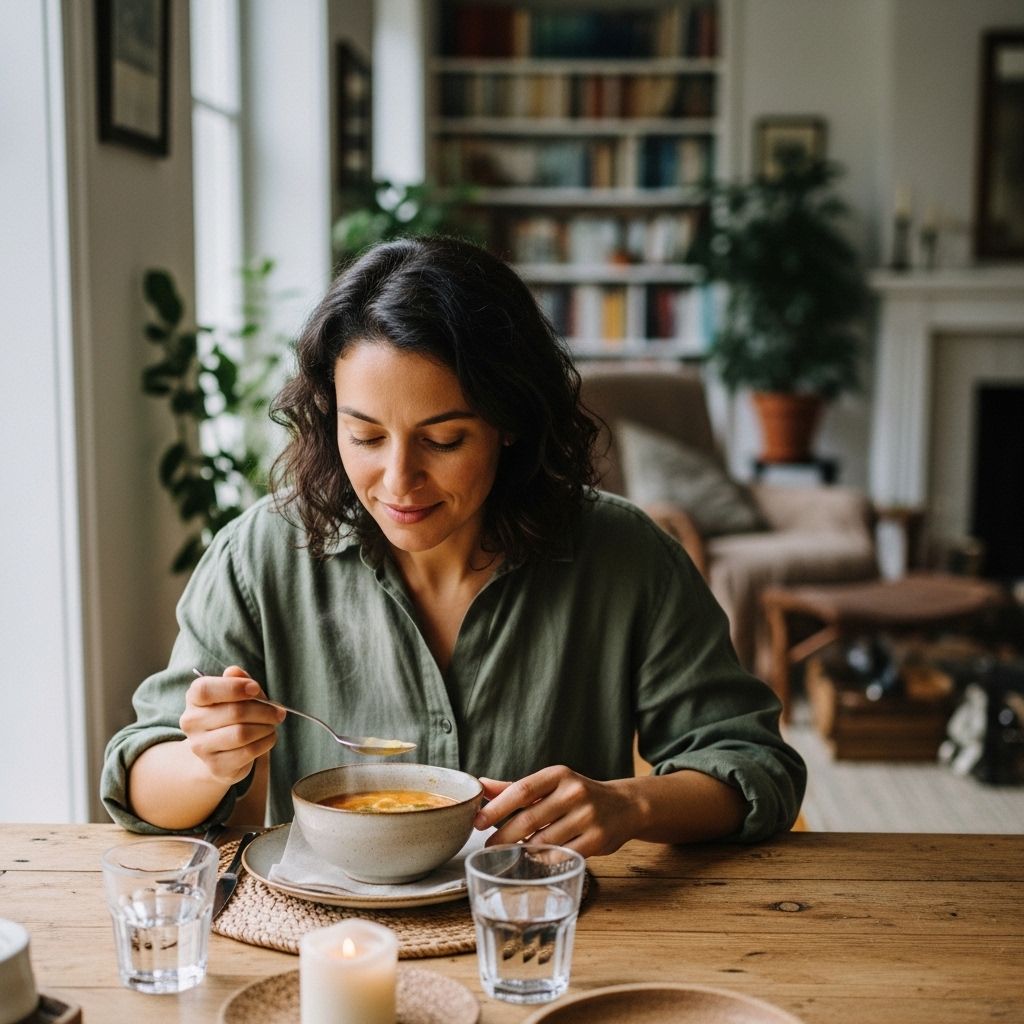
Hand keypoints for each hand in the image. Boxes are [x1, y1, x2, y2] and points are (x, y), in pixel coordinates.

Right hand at [180, 666, 284, 786]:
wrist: (219, 752)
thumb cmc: (231, 715)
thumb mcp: (235, 693)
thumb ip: (238, 680)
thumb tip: (234, 671)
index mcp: (194, 699)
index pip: (206, 690)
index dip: (234, 687)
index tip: (256, 688)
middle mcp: (192, 722)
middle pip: (234, 712)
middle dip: (264, 710)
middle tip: (278, 712)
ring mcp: (201, 747)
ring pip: (241, 734)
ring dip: (266, 727)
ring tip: (272, 724)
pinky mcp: (216, 766)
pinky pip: (247, 752)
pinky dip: (265, 742)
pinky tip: (268, 737)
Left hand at [473, 765, 642, 857]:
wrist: (625, 806)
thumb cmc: (579, 795)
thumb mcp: (551, 784)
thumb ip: (516, 787)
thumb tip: (481, 785)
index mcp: (559, 775)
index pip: (522, 789)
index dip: (498, 807)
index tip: (478, 821)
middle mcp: (574, 792)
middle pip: (530, 818)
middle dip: (504, 835)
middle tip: (488, 846)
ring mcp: (587, 817)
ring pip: (544, 840)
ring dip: (522, 849)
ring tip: (508, 853)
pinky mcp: (597, 840)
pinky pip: (561, 855)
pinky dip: (544, 859)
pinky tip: (534, 859)